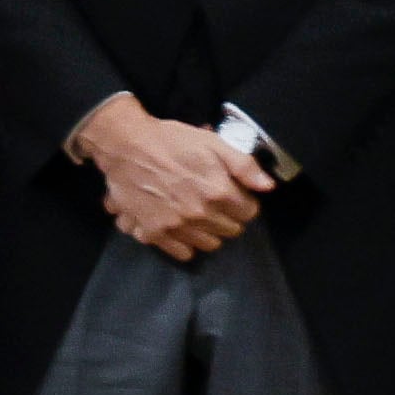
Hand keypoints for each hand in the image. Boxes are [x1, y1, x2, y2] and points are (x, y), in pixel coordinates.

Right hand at [75, 96, 261, 259]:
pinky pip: (183, 253)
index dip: (243, 201)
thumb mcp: (213, 143)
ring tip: (199, 216)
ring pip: (210, 244)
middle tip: (215, 203)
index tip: (233, 193)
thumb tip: (268, 186)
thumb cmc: (172, 141)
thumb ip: (244, 165)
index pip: (249, 212)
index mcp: (218, 191)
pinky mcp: (155, 232)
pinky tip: (182, 229)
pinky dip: (186, 244)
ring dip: (209, 232)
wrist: (126, 147)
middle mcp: (200, 214)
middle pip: (231, 230)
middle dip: (228, 217)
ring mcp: (176, 226)